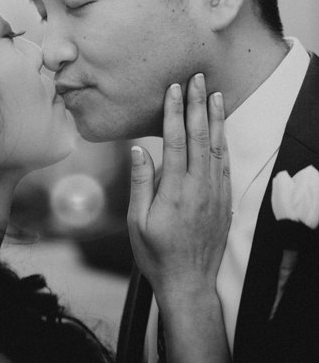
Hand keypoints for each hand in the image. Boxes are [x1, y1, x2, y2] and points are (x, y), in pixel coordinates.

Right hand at [127, 74, 230, 302]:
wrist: (188, 284)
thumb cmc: (156, 254)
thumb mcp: (138, 222)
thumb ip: (141, 183)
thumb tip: (139, 149)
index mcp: (174, 190)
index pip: (175, 140)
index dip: (174, 112)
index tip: (174, 88)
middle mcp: (198, 187)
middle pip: (199, 137)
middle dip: (197, 105)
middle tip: (197, 79)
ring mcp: (214, 193)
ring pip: (216, 147)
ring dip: (215, 118)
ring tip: (214, 94)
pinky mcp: (223, 201)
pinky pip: (225, 164)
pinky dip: (224, 142)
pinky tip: (222, 128)